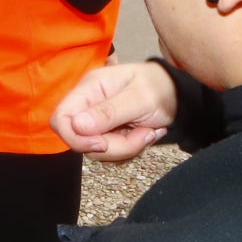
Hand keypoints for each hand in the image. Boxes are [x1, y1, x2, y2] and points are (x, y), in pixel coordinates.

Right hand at [52, 60, 176, 161]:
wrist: (180, 94)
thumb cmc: (161, 87)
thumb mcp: (139, 99)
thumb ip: (108, 113)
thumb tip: (76, 125)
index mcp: (90, 88)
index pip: (61, 118)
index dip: (75, 137)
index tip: (102, 143)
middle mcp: (90, 105)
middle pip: (81, 141)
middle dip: (113, 146)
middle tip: (142, 136)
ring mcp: (99, 121)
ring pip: (97, 151)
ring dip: (126, 149)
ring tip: (148, 131)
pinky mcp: (110, 134)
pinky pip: (110, 154)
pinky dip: (130, 150)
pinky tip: (146, 134)